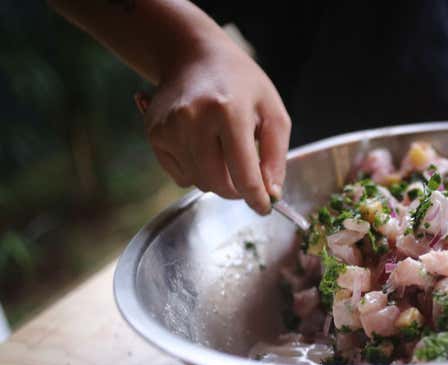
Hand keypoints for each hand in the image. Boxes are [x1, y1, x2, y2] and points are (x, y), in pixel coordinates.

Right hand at [139, 40, 290, 213]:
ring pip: (199, 182)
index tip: (264, 208)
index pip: (244, 173)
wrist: (195, 56)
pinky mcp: (155, 134)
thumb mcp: (272, 113)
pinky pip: (181, 175)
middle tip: (247, 179)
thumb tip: (271, 193)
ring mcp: (170, 127)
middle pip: (218, 184)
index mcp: (229, 111)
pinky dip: (196, 170)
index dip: (257, 198)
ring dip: (216, 178)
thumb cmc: (241, 85)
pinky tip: (203, 144)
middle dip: (236, 190)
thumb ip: (275, 156)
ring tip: (224, 148)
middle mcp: (194, 119)